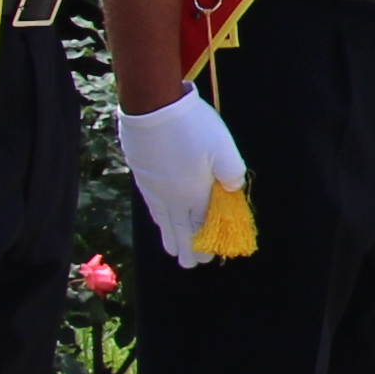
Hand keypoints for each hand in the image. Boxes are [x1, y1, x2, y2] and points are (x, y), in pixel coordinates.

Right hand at [116, 88, 251, 265]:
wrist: (153, 108)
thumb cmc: (193, 127)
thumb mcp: (224, 147)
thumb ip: (232, 172)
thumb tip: (232, 189)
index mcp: (193, 192)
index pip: (201, 225)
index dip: (205, 242)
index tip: (208, 258)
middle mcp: (172, 196)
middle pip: (180, 228)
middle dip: (186, 247)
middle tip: (190, 264)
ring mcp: (154, 187)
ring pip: (163, 219)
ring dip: (170, 236)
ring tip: (172, 250)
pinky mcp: (142, 175)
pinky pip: (152, 206)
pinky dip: (157, 218)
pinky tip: (158, 218)